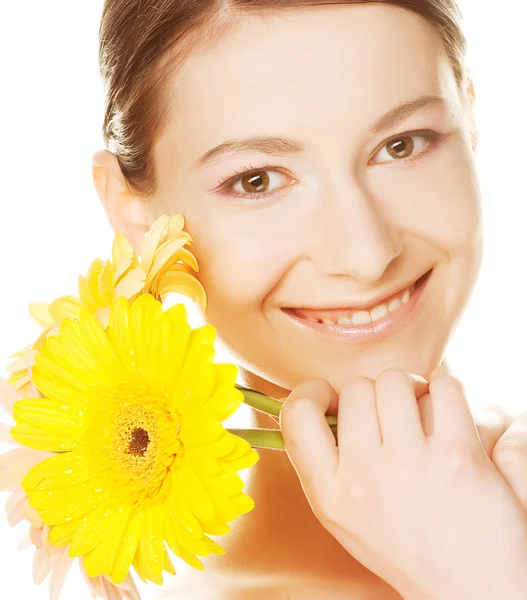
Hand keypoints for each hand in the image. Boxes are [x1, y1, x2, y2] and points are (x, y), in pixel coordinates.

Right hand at [279, 368, 526, 599]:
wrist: (471, 588)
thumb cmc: (404, 544)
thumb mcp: (342, 516)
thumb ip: (321, 462)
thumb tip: (321, 401)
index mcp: (330, 495)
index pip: (297, 415)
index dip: (311, 392)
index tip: (331, 397)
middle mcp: (365, 478)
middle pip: (356, 387)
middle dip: (373, 393)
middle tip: (390, 415)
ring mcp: (410, 464)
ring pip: (395, 380)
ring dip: (409, 389)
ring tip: (420, 413)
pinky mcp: (457, 455)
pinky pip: (442, 386)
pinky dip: (446, 390)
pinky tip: (448, 413)